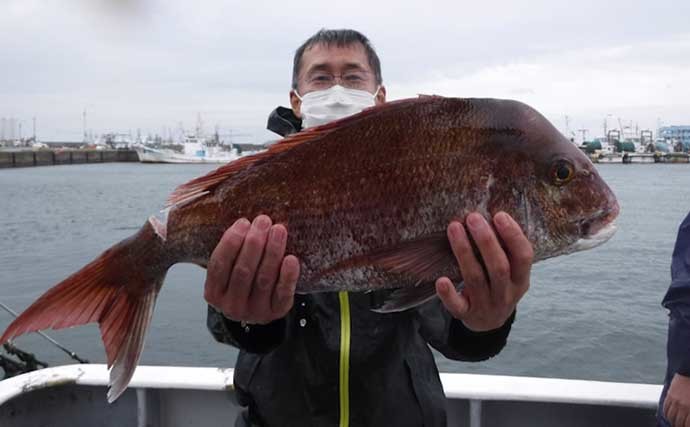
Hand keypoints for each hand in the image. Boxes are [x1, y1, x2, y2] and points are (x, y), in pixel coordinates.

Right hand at [204, 215, 299, 323]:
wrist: (258, 308)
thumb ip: (229, 252)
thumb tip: (242, 220)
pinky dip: (287, 276)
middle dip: (254, 243)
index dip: (231, 242)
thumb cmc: (242, 280)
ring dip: (272, 252)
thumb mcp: (227, 272)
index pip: (218, 265)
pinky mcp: (276, 312)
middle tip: (264, 221)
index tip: (243, 222)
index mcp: (213, 293)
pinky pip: (282, 294)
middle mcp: (231, 305)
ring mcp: (254, 311)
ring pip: (263, 279)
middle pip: (242, 270)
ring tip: (279, 229)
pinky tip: (291, 258)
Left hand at [435, 211, 532, 331]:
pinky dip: (449, 294)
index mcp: (521, 279)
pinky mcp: (466, 314)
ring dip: (464, 253)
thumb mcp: (511, 271)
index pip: (523, 257)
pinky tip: (441, 280)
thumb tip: (491, 212)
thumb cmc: (498, 285)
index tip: (500, 215)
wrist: (489, 322)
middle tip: (473, 217)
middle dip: (486, 241)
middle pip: (499, 267)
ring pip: (476, 279)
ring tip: (454, 228)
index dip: (513, 236)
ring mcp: (486, 306)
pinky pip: (457, 306)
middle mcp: (506, 294)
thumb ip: (505, 249)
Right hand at [664, 374, 689, 425]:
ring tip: (675, 423)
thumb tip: (689, 418)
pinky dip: (667, 414)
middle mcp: (682, 406)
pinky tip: (670, 416)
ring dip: (673, 421)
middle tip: (681, 426)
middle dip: (679, 426)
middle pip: (678, 422)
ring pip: (670, 417)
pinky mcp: (669, 396)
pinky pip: (665, 408)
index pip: (687, 424)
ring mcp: (675, 401)